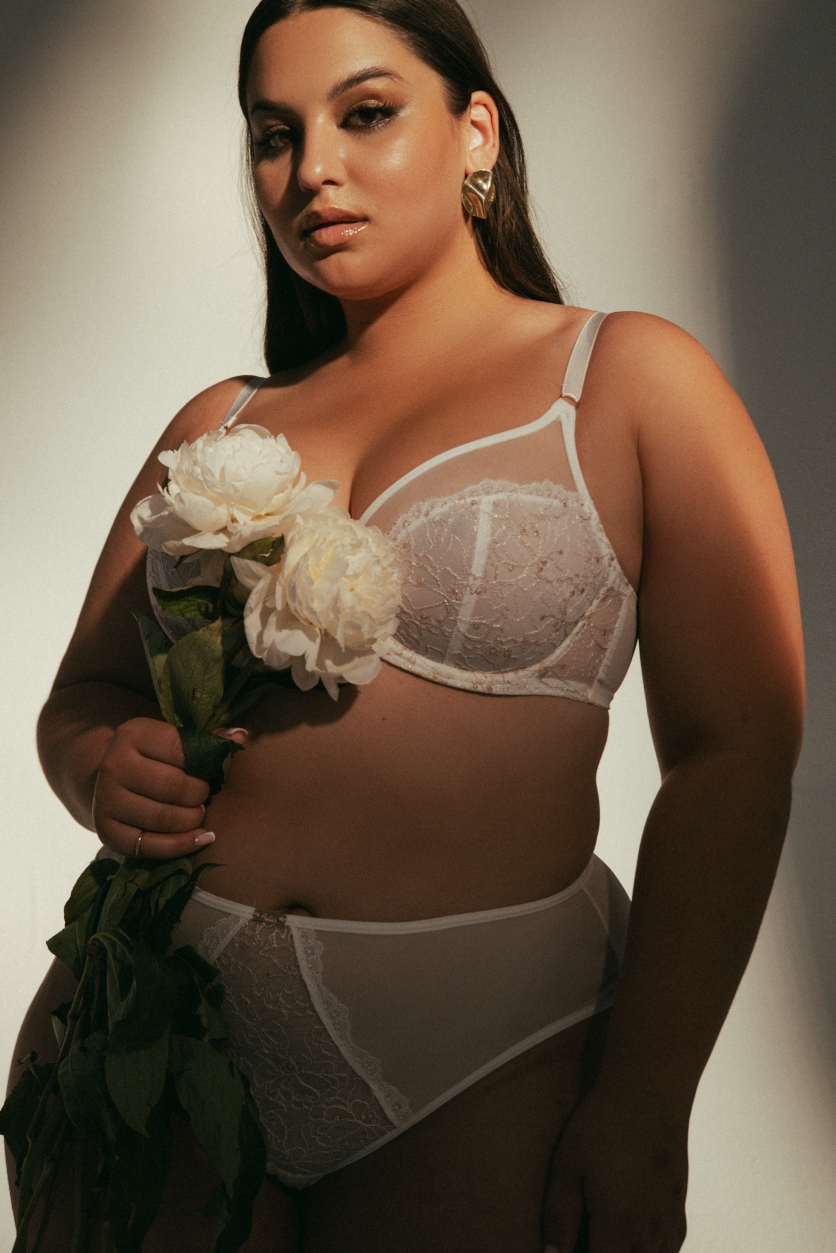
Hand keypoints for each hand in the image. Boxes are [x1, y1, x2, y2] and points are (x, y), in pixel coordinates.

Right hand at [92, 717, 215, 859]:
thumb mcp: (173, 740)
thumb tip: (240, 736)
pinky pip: (150, 846)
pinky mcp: (106, 831)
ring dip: (192, 820)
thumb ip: (207, 740)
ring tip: (199, 814)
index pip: (180, 749)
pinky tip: (201, 838)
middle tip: (205, 796)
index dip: (205, 763)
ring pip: (163, 818)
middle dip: (200, 795)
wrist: (111, 780)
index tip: (211, 770)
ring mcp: (106, 799)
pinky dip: (182, 845)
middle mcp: (114, 765)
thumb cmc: (153, 757)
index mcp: (132, 734)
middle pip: (173, 786)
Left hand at [543, 1081, 688, 1252]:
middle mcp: (649, 1232)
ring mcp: (668, 1220)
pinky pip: (671, 1246)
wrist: (648, 1093)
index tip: (572, 1245)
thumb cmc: (602, 1127)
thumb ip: (559, 1218)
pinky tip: (637, 1237)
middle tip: (586, 1236)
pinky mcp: (679, 1204)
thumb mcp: (567, 1168)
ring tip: (608, 1237)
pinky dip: (655, 1250)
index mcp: (619, 1228)